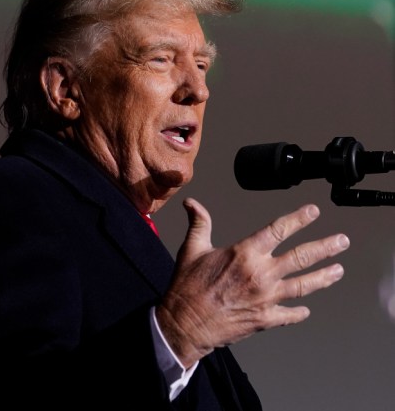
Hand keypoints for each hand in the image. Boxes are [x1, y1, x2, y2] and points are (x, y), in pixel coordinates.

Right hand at [156, 198, 347, 367]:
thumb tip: (192, 203)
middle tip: (341, 241)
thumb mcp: (191, 249)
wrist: (185, 323)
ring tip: (338, 271)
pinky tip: (306, 310)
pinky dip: (300, 312)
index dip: (299, 219)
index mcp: (244, 253)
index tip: (313, 212)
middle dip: (325, 247)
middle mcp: (261, 274)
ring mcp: (266, 298)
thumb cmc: (187, 287)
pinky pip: (290, 314)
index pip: (279, 230)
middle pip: (302, 256)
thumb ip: (199, 224)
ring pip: (304, 285)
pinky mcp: (265, 318)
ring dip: (324, 277)